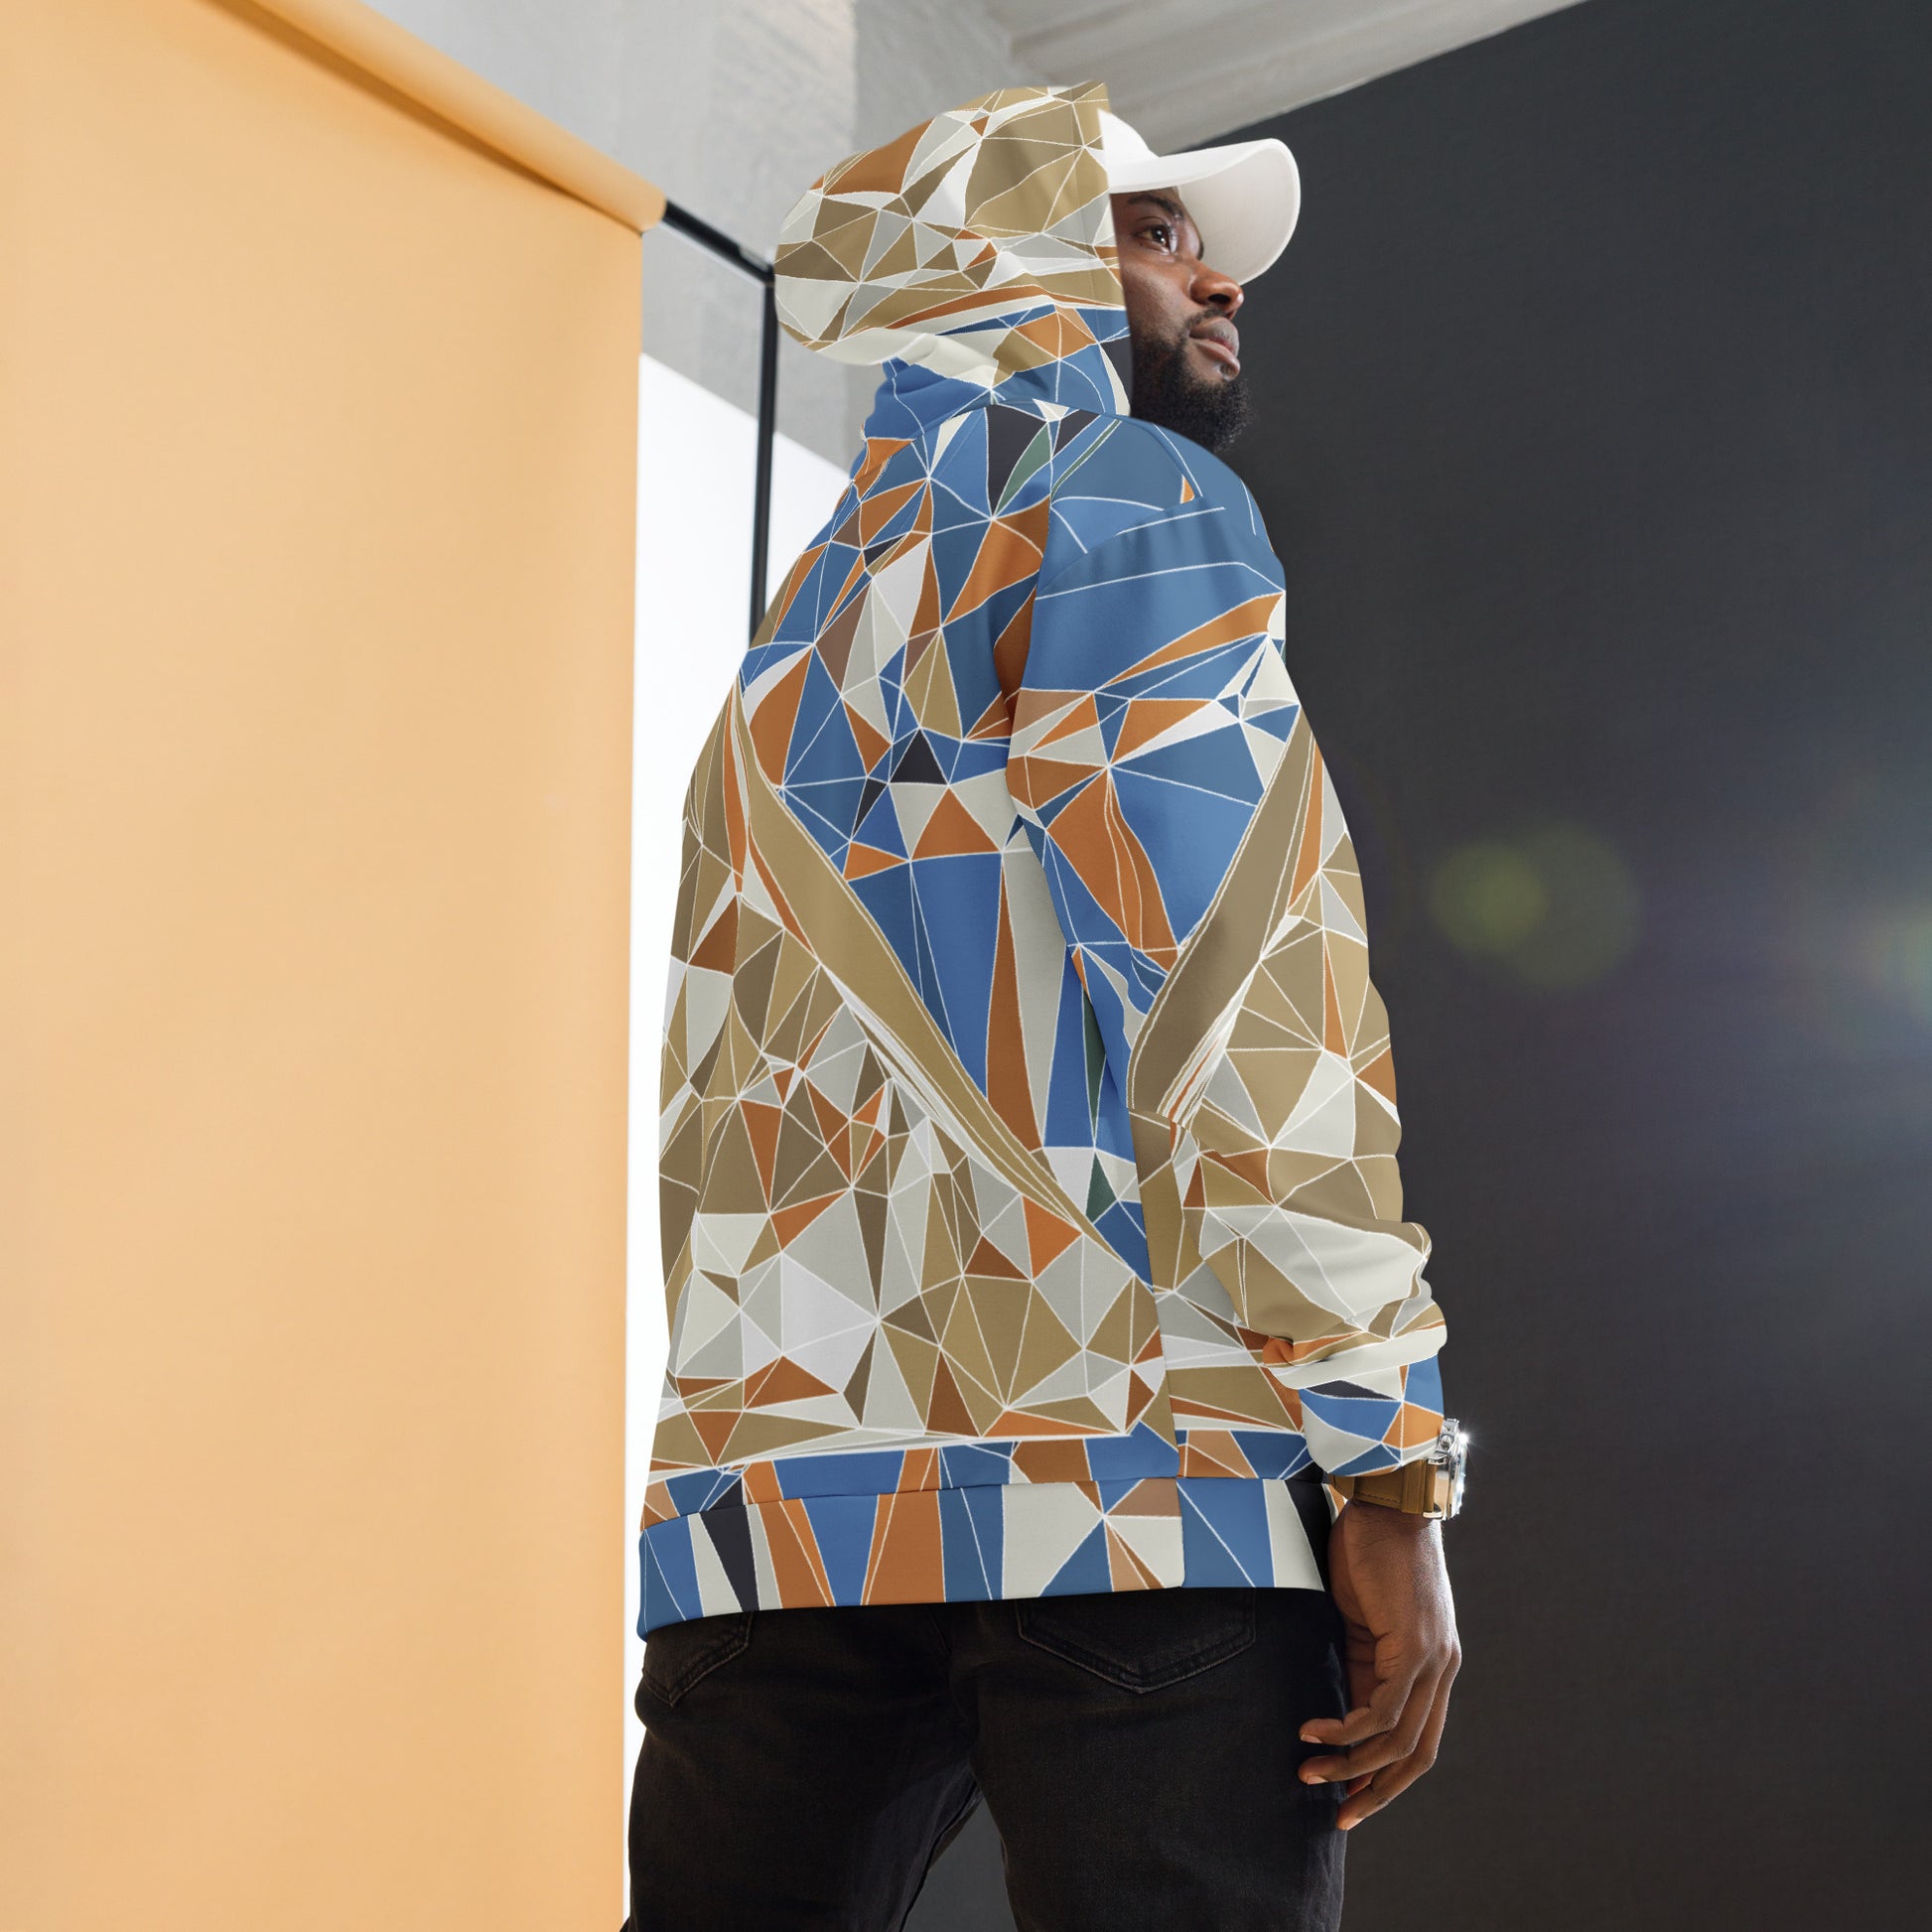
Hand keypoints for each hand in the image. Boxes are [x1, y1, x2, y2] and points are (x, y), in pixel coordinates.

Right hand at [1297, 1498, 1460, 1830]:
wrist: (1386, 1503)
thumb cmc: (1368, 1551)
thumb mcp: (1361, 1620)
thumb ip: (1360, 1664)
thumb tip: (1341, 1712)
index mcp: (1432, 1664)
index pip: (1416, 1740)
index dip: (1386, 1777)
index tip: (1348, 1800)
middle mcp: (1441, 1669)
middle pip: (1416, 1755)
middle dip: (1377, 1792)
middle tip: (1338, 1817)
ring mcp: (1432, 1660)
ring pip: (1398, 1740)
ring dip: (1351, 1766)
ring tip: (1309, 1773)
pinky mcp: (1414, 1647)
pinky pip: (1381, 1710)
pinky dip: (1345, 1730)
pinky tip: (1313, 1730)